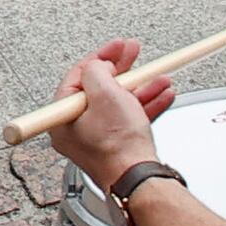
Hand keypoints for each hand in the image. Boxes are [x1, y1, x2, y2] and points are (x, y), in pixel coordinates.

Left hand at [49, 40, 174, 187]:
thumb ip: (97, 71)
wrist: (139, 178)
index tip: (116, 47)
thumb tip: (98, 65)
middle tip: (135, 53)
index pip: (78, 78)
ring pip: (119, 103)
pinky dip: (146, 104)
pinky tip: (162, 95)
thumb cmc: (118, 146)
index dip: (100, 58)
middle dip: (123, 70)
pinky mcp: (118, 146)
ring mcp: (98, 139)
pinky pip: (130, 119)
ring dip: (141, 86)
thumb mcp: (104, 93)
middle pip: (100, 89)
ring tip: (160, 77)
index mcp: (63, 117)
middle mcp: (77, 129)